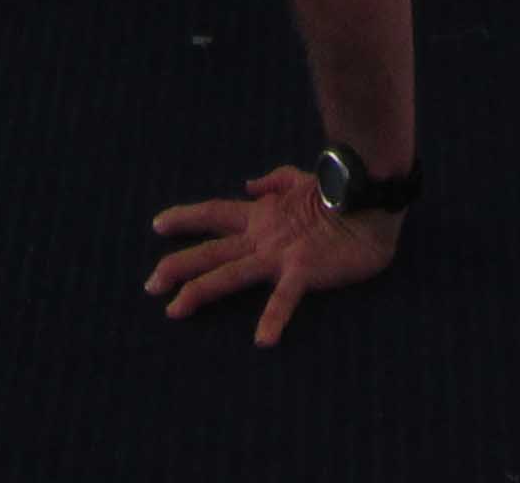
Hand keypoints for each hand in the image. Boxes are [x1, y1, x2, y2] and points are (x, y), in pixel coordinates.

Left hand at [145, 166, 399, 344]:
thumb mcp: (299, 179)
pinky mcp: (303, 270)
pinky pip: (285, 297)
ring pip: (230, 273)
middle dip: (176, 266)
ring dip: (200, 291)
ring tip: (175, 310)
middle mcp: (262, 235)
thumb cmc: (337, 192)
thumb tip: (249, 184)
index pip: (213, 213)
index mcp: (261, 214)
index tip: (157, 225)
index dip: (184, 218)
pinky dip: (274, 318)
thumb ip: (273, 182)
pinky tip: (263, 340)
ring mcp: (280, 254)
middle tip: (149, 285)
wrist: (370, 201)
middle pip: (210, 250)